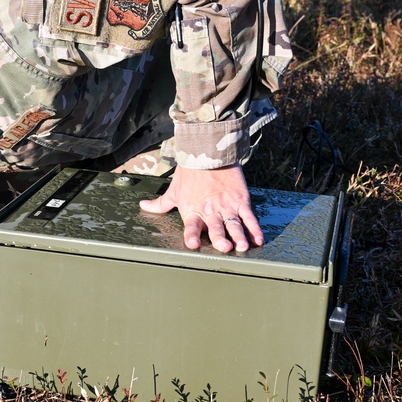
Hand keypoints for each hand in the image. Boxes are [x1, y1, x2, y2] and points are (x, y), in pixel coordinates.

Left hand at [139, 164, 262, 252]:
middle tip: (225, 248)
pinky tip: (258, 239)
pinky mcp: (240, 200)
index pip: (191, 227)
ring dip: (239, 236)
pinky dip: (254, 229)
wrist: (208, 153)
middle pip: (216, 228)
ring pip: (234, 224)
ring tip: (243, 246)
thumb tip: (143, 206)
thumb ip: (160, 204)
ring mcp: (227, 206)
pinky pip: (248, 217)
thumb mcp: (174, 191)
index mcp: (193, 211)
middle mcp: (210, 211)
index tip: (193, 244)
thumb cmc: (189, 174)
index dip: (192, 235)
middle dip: (220, 239)